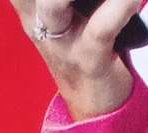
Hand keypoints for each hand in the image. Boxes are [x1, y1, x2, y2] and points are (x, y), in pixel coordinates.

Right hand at [7, 0, 138, 119]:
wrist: (96, 106)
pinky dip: (119, 6)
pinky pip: (101, 27)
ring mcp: (62, 43)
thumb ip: (64, 0)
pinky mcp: (89, 60)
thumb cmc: (84, 47)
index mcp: (28, 7)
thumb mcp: (64, 13)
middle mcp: (38, 23)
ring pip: (54, 4)